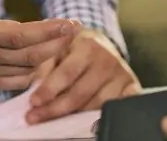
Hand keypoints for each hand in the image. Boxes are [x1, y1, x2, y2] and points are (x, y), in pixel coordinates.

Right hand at [0, 0, 79, 89]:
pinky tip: (39, 60)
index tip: (70, 22)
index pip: (18, 36)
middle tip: (75, 29)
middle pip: (27, 56)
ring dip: (46, 58)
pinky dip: (29, 74)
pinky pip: (10, 84)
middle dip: (55, 43)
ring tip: (62, 41)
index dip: (47, 31)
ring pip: (22, 72)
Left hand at [26, 29, 140, 123]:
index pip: (67, 73)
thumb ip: (46, 67)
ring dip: (74, 115)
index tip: (33, 103)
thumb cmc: (74, 48)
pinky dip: (105, 115)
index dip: (49, 89)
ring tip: (56, 120)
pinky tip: (90, 122)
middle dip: (56, 108)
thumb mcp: (58, 48)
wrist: (101, 44)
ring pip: (96, 105)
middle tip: (36, 118)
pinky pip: (118, 107)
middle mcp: (108, 58)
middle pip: (81, 93)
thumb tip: (35, 91)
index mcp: (88, 44)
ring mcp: (122, 74)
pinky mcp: (132, 86)